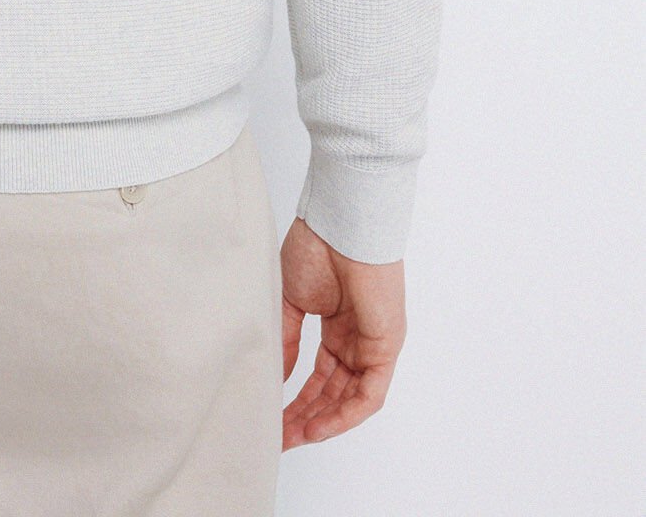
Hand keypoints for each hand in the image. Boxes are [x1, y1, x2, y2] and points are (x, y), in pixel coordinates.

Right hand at [280, 217, 405, 448]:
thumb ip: (286, 340)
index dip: (296, 400)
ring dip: (323, 421)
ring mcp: (373, 345)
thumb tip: (275, 377)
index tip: (273, 419)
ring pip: (351, 398)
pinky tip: (318, 426)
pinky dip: (345, 414)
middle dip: (306, 417)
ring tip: (294, 437)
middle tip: (279, 437)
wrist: (340, 223)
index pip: (319, 376)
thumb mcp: (292, 301)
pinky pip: (369, 393)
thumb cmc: (316, 248)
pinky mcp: (386, 347)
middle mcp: (357, 340)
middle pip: (333, 392)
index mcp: (338, 327)